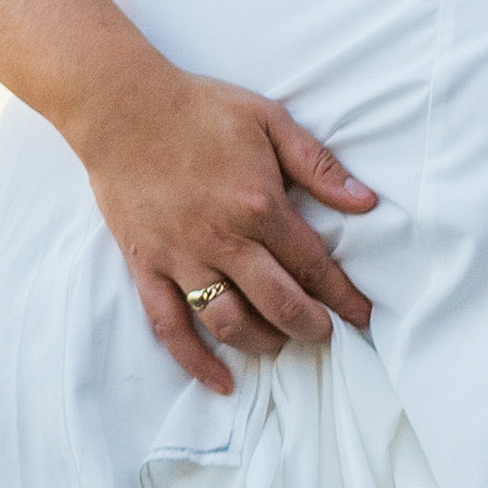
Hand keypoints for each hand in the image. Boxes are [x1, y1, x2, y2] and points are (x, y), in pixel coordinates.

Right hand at [74, 60, 379, 394]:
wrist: (121, 107)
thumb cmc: (200, 109)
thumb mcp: (270, 121)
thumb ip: (318, 165)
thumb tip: (366, 201)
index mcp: (259, 205)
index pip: (313, 265)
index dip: (342, 295)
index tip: (362, 316)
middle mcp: (223, 240)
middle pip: (278, 302)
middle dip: (310, 326)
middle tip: (326, 334)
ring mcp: (181, 258)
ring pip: (229, 322)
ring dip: (262, 342)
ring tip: (280, 343)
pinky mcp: (145, 267)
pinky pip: (170, 326)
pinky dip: (195, 360)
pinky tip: (220, 380)